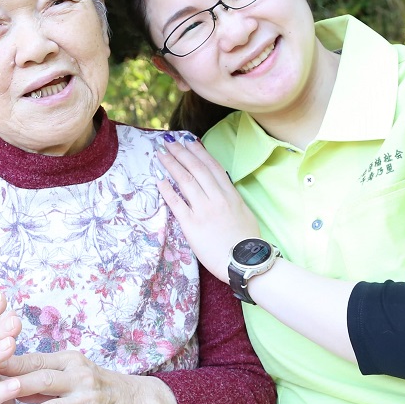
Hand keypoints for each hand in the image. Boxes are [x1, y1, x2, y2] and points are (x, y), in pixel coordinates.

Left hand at [0, 350, 179, 403]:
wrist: (136, 400)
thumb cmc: (97, 384)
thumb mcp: (75, 371)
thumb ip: (46, 376)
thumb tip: (11, 378)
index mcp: (71, 362)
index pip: (38, 361)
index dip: (13, 364)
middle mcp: (80, 379)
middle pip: (43, 381)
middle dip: (15, 387)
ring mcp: (88, 402)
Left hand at [155, 137, 262, 281]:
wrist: (244, 262)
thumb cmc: (246, 242)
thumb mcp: (244, 213)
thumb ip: (232, 200)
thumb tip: (222, 190)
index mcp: (231, 195)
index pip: (212, 167)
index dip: (199, 152)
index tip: (189, 141)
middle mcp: (216, 198)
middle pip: (196, 169)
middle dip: (181, 153)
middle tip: (169, 142)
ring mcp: (203, 210)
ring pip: (185, 180)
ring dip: (171, 165)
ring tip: (160, 154)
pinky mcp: (192, 225)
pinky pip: (176, 203)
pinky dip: (167, 190)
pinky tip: (158, 179)